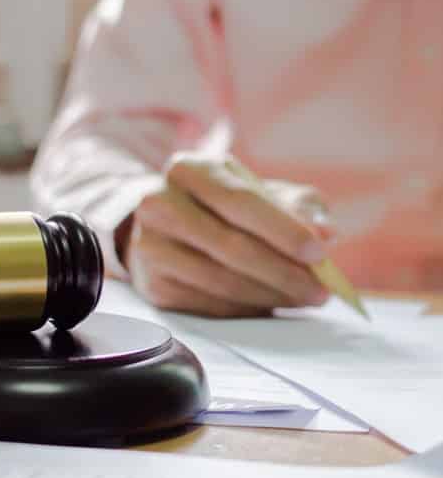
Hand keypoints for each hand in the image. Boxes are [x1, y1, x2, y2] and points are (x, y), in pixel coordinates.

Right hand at [122, 152, 333, 316]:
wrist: (160, 226)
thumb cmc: (218, 206)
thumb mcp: (253, 190)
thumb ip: (294, 206)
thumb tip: (326, 233)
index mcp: (188, 169)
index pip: (239, 201)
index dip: (282, 230)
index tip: (320, 254)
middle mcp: (159, 205)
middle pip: (230, 245)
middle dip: (283, 271)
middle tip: (320, 290)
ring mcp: (151, 248)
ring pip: (221, 281)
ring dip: (271, 295)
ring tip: (304, 298)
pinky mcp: (154, 287)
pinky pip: (210, 304)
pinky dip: (248, 308)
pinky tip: (271, 304)